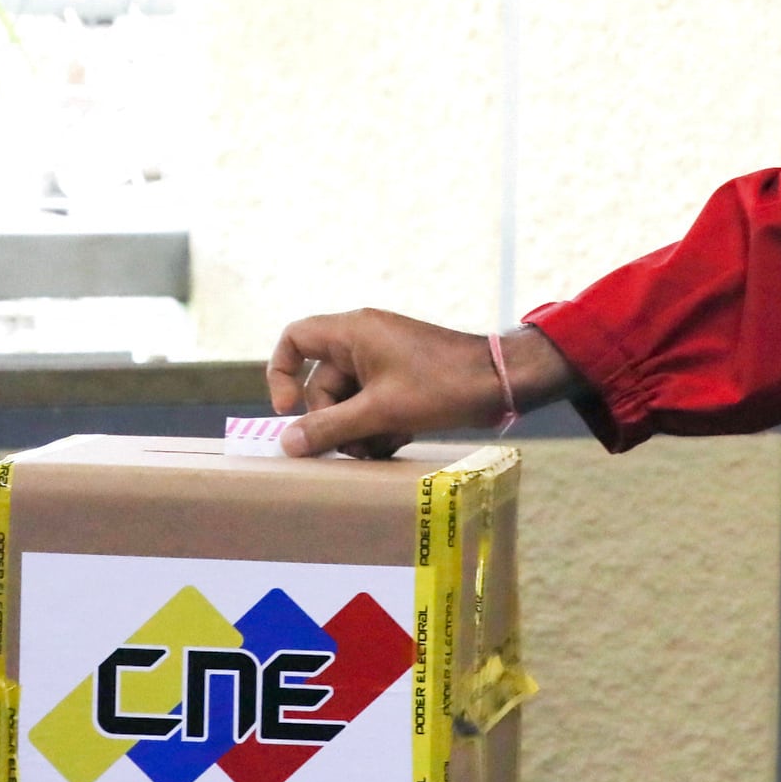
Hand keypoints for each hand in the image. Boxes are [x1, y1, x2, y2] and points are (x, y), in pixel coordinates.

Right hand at [265, 310, 586, 456]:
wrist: (499, 382)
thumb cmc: (440, 386)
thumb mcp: (380, 411)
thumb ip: (330, 428)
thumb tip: (286, 444)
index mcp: (353, 332)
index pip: (295, 338)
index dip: (281, 373)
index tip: (288, 409)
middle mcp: (364, 340)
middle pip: (322, 384)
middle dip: (334, 421)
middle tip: (352, 448)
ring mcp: (384, 360)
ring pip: (349, 400)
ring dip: (358, 430)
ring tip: (379, 450)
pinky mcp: (402, 380)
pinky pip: (373, 404)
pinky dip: (379, 426)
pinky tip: (396, 443)